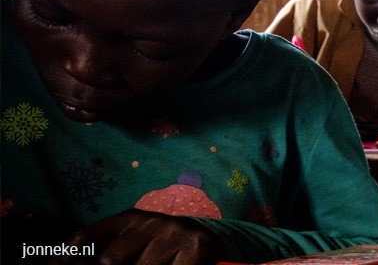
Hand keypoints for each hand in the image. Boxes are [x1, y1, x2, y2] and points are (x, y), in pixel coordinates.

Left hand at [56, 209, 220, 264]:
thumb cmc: (163, 247)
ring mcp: (173, 233)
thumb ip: (107, 251)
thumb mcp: (133, 244)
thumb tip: (64, 263)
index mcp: (129, 219)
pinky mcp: (194, 247)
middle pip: (110, 261)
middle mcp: (150, 221)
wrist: (211, 241)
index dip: (65, 256)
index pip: (88, 237)